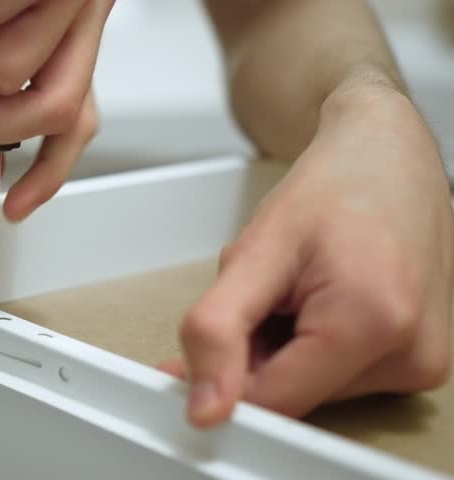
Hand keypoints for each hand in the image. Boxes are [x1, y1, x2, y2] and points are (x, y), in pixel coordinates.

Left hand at [160, 85, 453, 427]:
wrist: (385, 157)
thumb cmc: (332, 188)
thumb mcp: (253, 252)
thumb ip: (217, 331)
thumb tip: (204, 406)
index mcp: (372, 323)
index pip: (273, 403)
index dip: (221, 383)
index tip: (191, 360)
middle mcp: (411, 355)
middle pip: (292, 395)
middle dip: (255, 352)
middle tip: (262, 294)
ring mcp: (420, 363)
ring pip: (308, 387)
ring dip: (280, 347)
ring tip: (295, 290)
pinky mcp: (417, 361)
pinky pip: (335, 376)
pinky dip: (308, 346)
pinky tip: (315, 301)